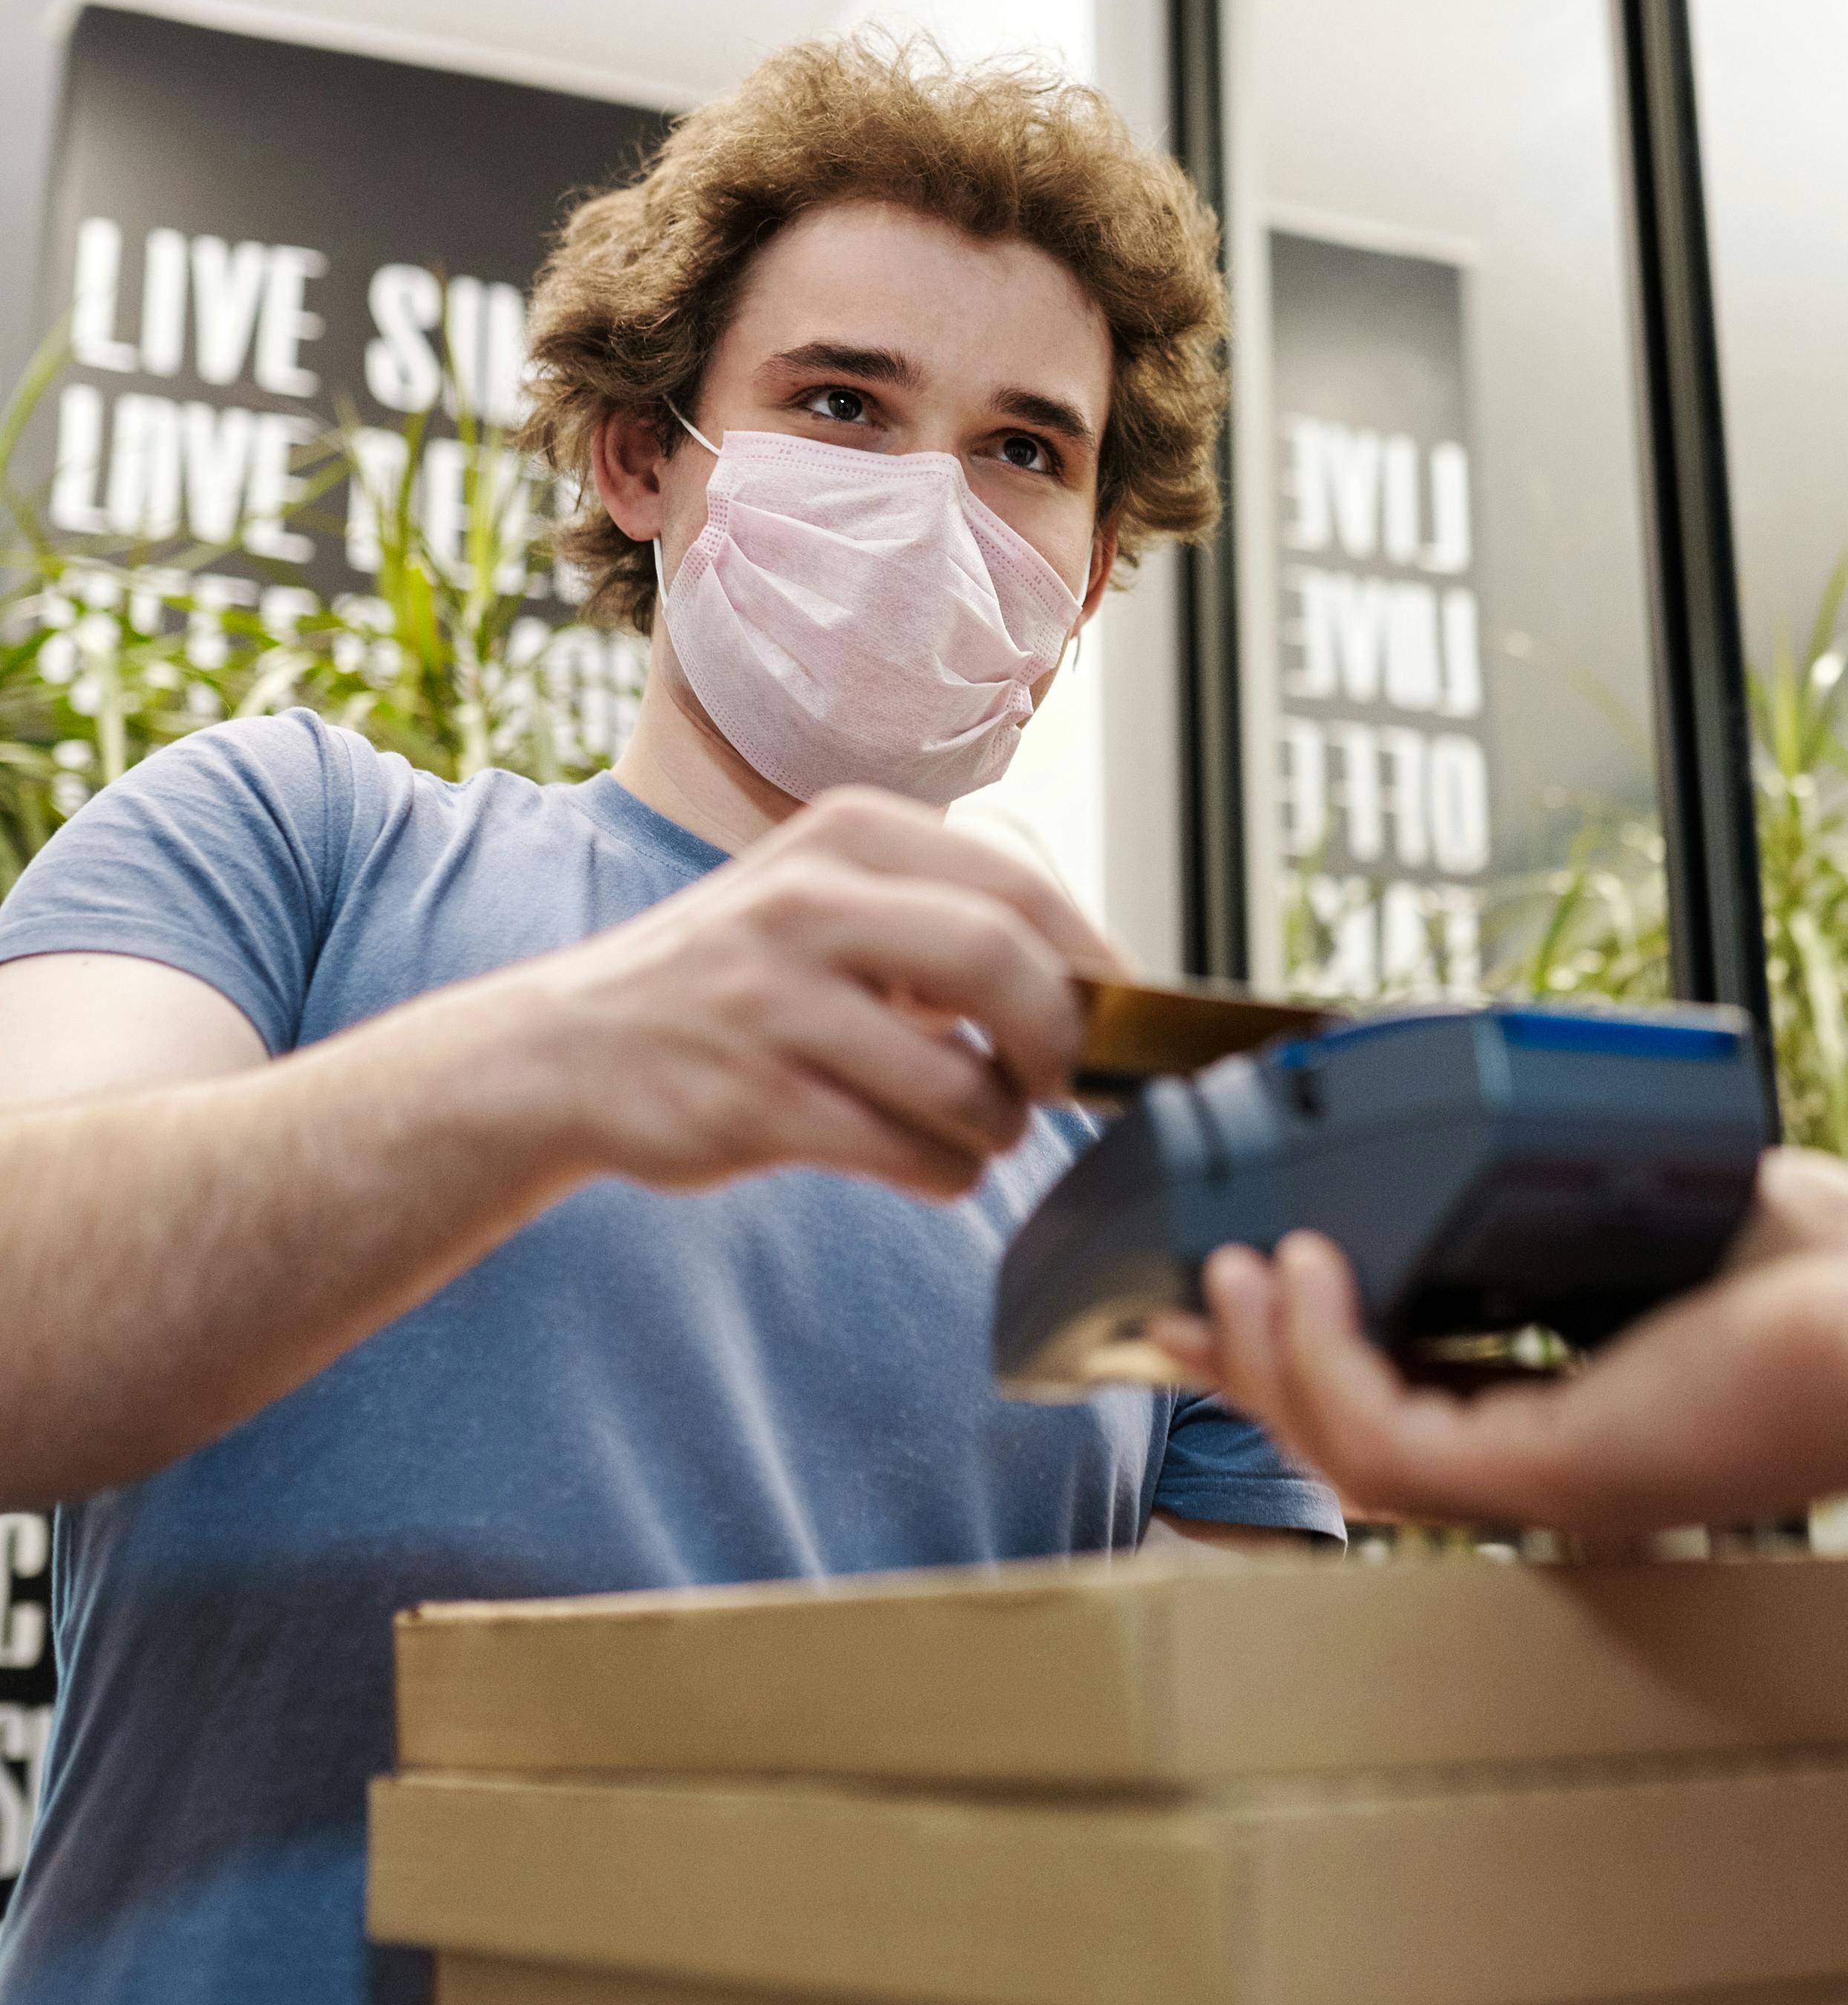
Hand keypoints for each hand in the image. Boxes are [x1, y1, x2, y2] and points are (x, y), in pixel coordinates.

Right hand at [506, 786, 1124, 1202]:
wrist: (565, 1050)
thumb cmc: (735, 982)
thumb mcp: (824, 898)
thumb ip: (942, 919)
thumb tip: (1101, 986)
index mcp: (847, 833)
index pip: (1020, 886)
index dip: (1094, 959)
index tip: (1124, 1013)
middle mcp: (810, 899)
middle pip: (1005, 965)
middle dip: (1062, 1040)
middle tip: (1069, 1080)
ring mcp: (776, 1000)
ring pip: (964, 1083)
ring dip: (999, 1127)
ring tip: (979, 1129)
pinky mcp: (756, 1099)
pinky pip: (908, 1153)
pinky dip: (945, 1171)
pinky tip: (926, 1160)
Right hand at [1150, 1149, 1847, 1532]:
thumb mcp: (1709, 1206)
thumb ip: (1628, 1182)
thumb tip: (1580, 1120)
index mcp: (1592, 1418)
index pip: (1419, 1403)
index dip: (1321, 1355)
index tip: (1255, 1278)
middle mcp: (1559, 1467)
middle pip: (1354, 1441)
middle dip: (1251, 1373)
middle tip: (1172, 1307)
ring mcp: (1547, 1481)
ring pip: (1346, 1450)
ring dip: (1266, 1360)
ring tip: (1224, 1268)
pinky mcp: (1544, 1471)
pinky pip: (1382, 1435)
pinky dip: (1322, 1353)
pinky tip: (1300, 1268)